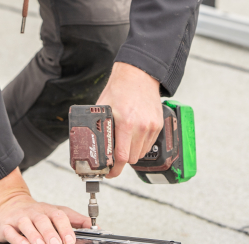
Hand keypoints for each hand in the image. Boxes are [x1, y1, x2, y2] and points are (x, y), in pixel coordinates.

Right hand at [0, 168, 89, 243]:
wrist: (8, 204)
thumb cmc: (35, 213)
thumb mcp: (55, 212)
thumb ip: (75, 220)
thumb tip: (94, 226)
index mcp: (47, 210)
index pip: (59, 215)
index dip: (66, 227)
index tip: (71, 240)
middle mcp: (33, 213)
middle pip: (42, 220)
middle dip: (50, 233)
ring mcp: (19, 218)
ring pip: (26, 225)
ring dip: (34, 236)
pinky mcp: (6, 226)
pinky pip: (11, 232)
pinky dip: (18, 238)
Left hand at [97, 62, 162, 177]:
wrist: (138, 75)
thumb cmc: (118, 89)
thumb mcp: (103, 106)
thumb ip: (99, 125)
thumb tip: (90, 142)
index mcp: (125, 123)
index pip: (121, 156)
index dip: (114, 169)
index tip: (108, 173)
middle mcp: (140, 127)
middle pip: (131, 158)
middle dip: (120, 160)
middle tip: (112, 157)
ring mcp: (151, 127)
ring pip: (140, 154)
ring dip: (130, 153)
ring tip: (122, 144)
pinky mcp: (157, 125)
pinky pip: (148, 145)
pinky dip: (140, 145)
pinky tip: (132, 136)